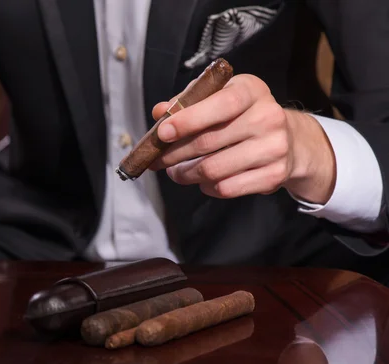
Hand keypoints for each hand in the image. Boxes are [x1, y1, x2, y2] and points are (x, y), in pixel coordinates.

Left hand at [150, 74, 336, 203]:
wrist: (290, 141)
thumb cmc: (243, 116)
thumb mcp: (220, 97)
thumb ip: (189, 101)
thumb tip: (160, 112)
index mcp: (252, 91)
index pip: (220, 104)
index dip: (188, 119)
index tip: (162, 133)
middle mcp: (268, 117)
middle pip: (208, 141)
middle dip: (174, 153)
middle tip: (156, 159)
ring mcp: (273, 148)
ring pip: (213, 169)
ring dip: (185, 174)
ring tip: (176, 172)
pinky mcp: (273, 176)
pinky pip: (226, 188)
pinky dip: (206, 187)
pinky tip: (202, 180)